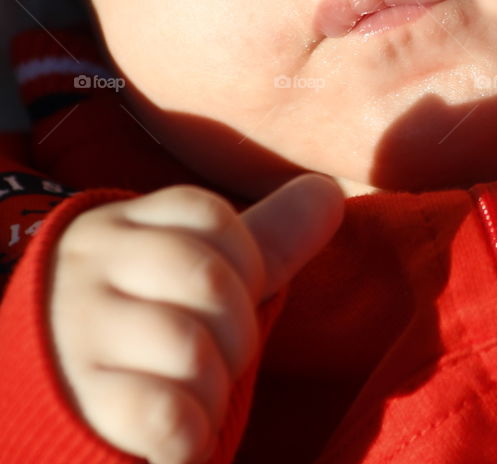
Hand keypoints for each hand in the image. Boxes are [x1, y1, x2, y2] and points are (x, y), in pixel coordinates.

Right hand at [47, 173, 344, 463]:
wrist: (34, 406)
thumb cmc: (136, 332)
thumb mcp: (189, 272)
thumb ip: (262, 238)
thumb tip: (330, 191)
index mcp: (118, 228)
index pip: (210, 215)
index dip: (246, 263)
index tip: (231, 298)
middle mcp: (89, 272)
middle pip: (209, 280)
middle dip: (237, 333)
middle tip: (217, 358)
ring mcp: (77, 339)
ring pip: (191, 351)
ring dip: (213, 391)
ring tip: (191, 398)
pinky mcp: (77, 409)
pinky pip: (167, 416)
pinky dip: (191, 437)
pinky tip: (179, 436)